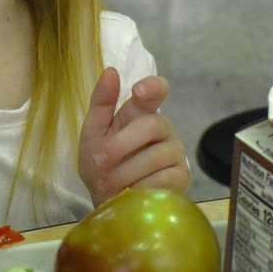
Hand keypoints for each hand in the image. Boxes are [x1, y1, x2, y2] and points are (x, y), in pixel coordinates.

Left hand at [78, 67, 189, 204]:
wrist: (107, 200)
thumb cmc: (101, 164)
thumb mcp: (92, 134)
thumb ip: (101, 104)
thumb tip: (110, 71)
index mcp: (141, 113)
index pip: (158, 90)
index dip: (152, 87)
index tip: (138, 90)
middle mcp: (162, 129)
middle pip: (151, 125)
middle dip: (120, 145)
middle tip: (98, 161)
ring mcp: (174, 152)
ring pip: (155, 156)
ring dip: (125, 172)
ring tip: (105, 184)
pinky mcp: (180, 177)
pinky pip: (164, 179)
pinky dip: (140, 187)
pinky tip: (128, 193)